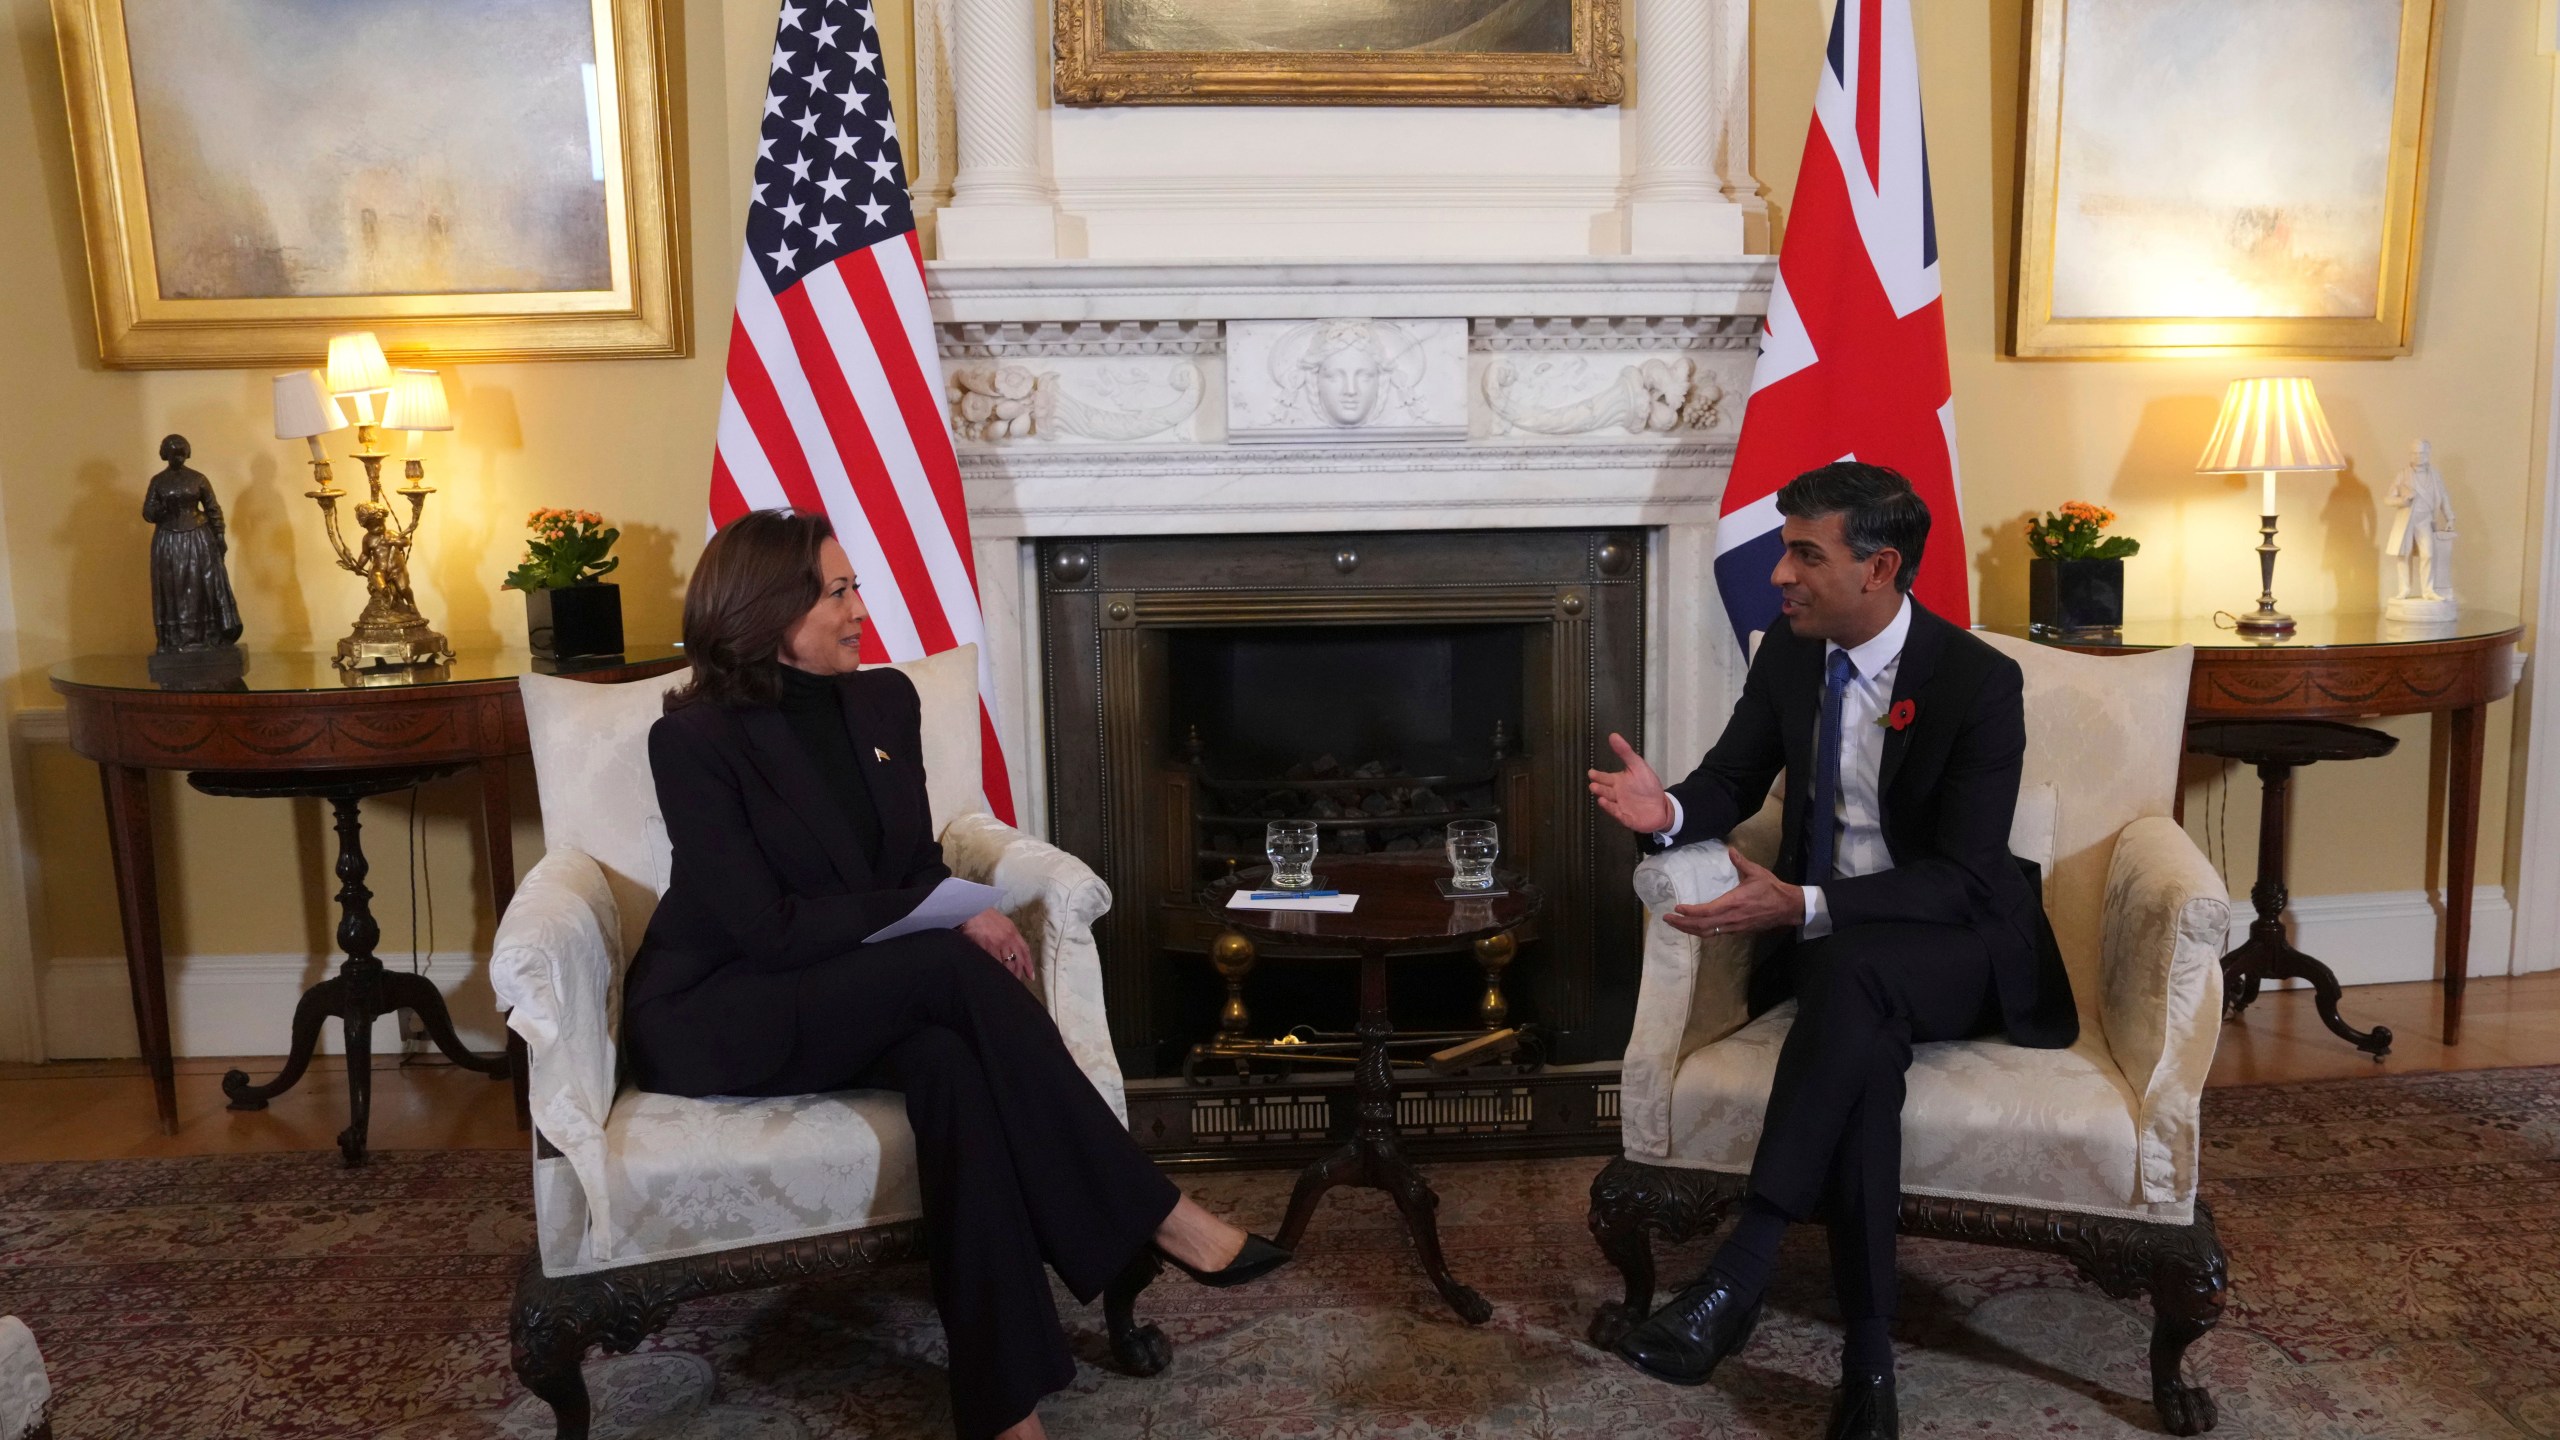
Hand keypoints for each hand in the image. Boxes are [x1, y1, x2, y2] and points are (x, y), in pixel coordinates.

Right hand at [958, 907, 1034, 983]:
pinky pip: (992, 962)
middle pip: (1016, 961)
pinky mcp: (985, 947)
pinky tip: (993, 976)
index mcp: (1013, 932)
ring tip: (1004, 983)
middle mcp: (1007, 939)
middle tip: (1016, 983)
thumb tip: (1014, 951)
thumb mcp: (1004, 923)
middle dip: (1017, 974)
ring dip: (1006, 975)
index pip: (1024, 951)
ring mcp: (997, 944)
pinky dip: (994, 970)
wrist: (973, 909)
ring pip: (1005, 964)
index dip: (1029, 965)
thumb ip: (1010, 936)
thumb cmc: (987, 916)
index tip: (1030, 977)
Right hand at [1587, 732, 1674, 834]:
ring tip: (1596, 790)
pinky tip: (1604, 802)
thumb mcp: (1638, 766)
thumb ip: (1625, 752)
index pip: (1605, 777)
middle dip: (1599, 786)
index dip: (1598, 775)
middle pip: (1605, 789)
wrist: (1662, 806)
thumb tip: (1613, 735)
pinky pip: (1616, 813)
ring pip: (1609, 800)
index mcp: (1618, 781)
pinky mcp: (1625, 817)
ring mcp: (1620, 806)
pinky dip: (1610, 808)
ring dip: (1602, 795)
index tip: (1591, 772)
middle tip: (1593, 783)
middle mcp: (1616, 794)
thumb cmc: (1648, 786)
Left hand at [1664, 851, 1802, 939]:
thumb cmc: (1772, 889)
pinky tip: (1694, 927)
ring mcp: (1734, 927)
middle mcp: (1731, 918)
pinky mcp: (1738, 930)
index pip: (1706, 911)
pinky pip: (1716, 933)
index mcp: (1733, 903)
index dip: (1690, 912)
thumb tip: (1730, 850)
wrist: (1788, 907)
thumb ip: (1741, 862)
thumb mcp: (1756, 872)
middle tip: (1667, 919)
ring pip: (1708, 932)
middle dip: (1683, 924)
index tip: (1677, 908)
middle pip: (1702, 926)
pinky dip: (1702, 931)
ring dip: (1690, 929)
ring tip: (1676, 924)